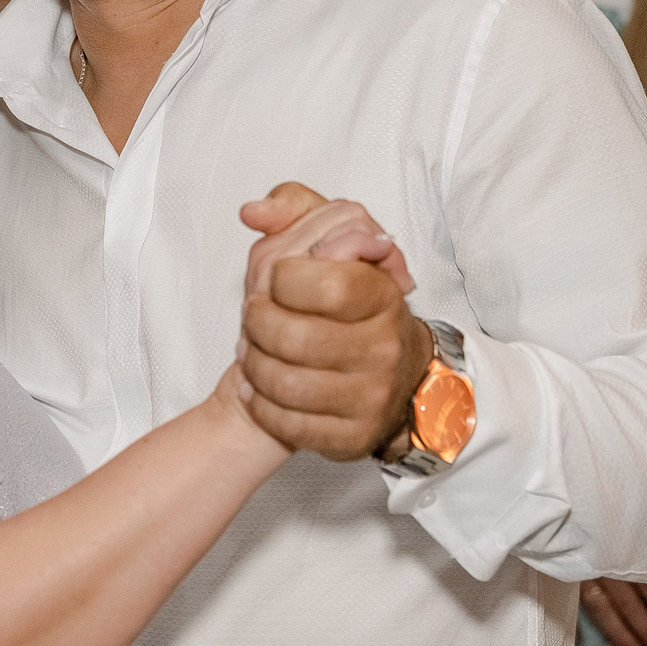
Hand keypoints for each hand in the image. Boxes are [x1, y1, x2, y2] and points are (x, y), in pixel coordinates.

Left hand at [237, 183, 428, 458]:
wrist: (392, 376)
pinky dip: (261, 405)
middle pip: (294, 337)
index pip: (327, 283)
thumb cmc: (351, 303)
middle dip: (257, 325)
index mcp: (383, 294)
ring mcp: (371, 396)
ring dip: (254, 365)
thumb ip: (294, 209)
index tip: (277, 281)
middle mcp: (385, 347)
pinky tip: (260, 388)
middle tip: (255, 319)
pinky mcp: (352, 436)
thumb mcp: (331, 240)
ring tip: (254, 352)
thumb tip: (254, 212)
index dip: (284, 280)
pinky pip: (289, 425)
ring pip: (284, 384)